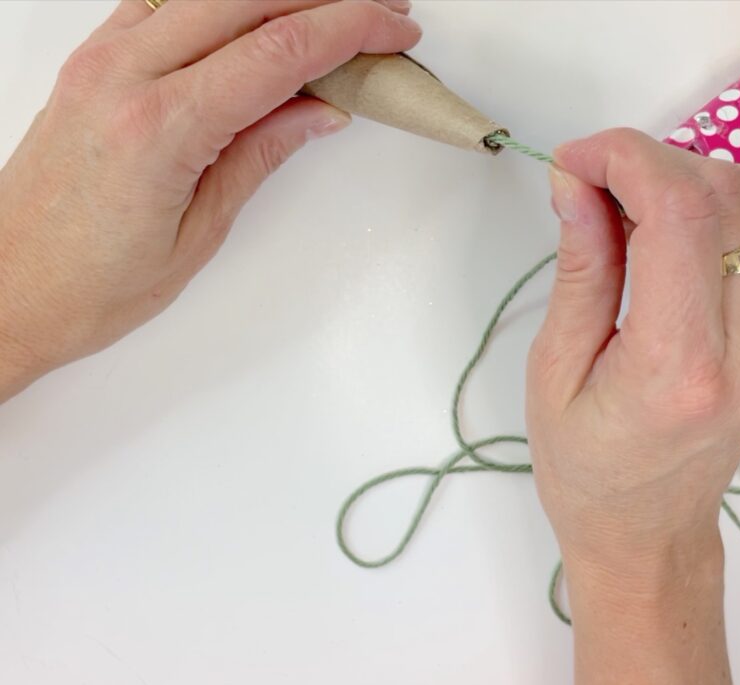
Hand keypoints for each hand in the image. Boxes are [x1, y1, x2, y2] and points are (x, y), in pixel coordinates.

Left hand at [0, 0, 420, 400]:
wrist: (6, 291)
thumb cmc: (89, 283)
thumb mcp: (199, 231)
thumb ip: (259, 153)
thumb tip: (317, 111)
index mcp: (158, 128)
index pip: (276, 51)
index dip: (349, 30)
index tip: (392, 30)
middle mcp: (120, 76)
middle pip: (247, 0)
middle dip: (327, 0)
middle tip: (379, 14)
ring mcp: (98, 61)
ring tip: (328, 13)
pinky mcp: (87, 62)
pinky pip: (163, 2)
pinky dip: (221, 3)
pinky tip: (253, 18)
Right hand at [526, 128, 739, 684]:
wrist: (651, 535)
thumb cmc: (585, 470)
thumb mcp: (555, 370)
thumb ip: (581, 267)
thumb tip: (579, 179)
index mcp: (681, 366)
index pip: (681, 212)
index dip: (626, 158)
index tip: (573, 162)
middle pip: (726, 193)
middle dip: (650, 162)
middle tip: (589, 186)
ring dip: (683, 180)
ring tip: (622, 211)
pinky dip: (709, 211)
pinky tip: (661, 237)